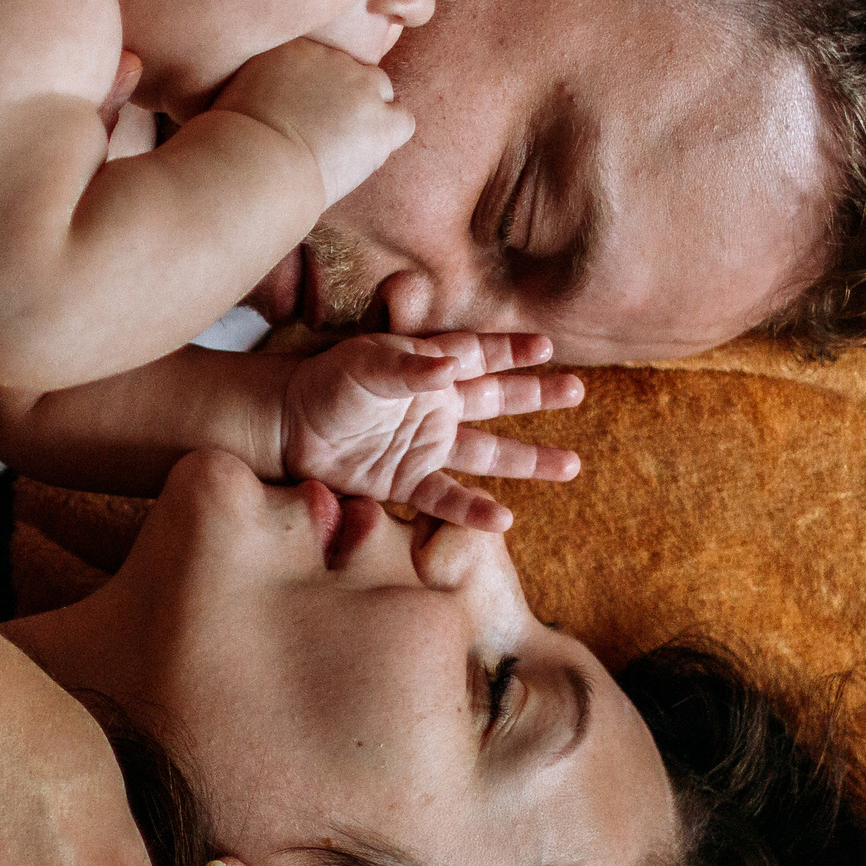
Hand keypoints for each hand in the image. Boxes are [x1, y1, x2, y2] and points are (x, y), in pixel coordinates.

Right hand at [212, 38, 413, 205]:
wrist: (252, 166)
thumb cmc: (230, 143)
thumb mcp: (233, 90)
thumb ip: (260, 77)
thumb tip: (269, 90)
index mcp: (297, 45)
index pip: (322, 58)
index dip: (314, 89)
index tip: (297, 112)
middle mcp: (333, 56)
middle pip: (353, 71)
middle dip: (342, 98)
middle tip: (320, 132)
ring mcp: (361, 86)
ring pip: (381, 93)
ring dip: (366, 116)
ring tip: (339, 147)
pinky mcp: (381, 121)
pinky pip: (402, 122)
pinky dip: (387, 139)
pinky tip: (361, 156)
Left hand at [279, 333, 582, 530]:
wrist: (287, 427)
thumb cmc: (326, 384)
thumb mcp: (365, 364)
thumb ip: (409, 366)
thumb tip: (452, 363)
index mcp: (428, 369)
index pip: (479, 355)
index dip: (511, 350)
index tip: (547, 346)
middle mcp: (436, 406)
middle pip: (497, 399)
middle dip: (537, 395)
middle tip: (578, 391)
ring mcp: (426, 446)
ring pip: (488, 453)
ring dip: (529, 460)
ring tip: (571, 465)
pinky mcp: (406, 482)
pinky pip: (446, 499)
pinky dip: (472, 510)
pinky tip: (502, 519)